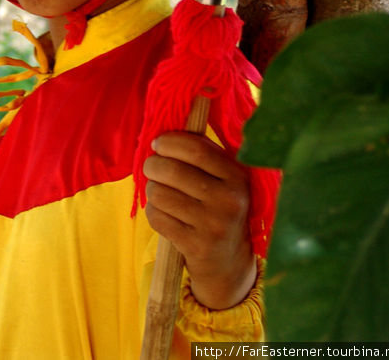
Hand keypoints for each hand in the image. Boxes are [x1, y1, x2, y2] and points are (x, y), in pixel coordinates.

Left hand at [143, 131, 255, 309]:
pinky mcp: (196, 246)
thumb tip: (165, 127)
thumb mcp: (222, 178)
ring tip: (158, 191)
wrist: (229, 261)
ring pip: (160, 194)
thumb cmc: (217, 206)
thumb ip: (201, 152)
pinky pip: (157, 218)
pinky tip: (162, 211)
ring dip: (151, 189)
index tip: (157, 143)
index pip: (197, 149)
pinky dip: (152, 211)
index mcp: (238, 176)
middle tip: (150, 166)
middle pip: (173, 171)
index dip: (170, 142)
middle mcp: (230, 200)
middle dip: (152, 164)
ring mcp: (214, 226)